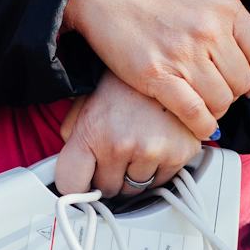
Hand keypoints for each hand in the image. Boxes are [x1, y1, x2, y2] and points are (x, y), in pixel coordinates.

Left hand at [54, 73, 201, 196]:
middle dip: (109, 175)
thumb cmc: (123, 82)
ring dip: (135, 172)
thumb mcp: (85, 105)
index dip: (76, 184)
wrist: (163, 60)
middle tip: (116, 150)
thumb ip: (73, 139)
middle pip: (107, 190)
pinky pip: (162, 180)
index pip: (70, 185)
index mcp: (92, 133)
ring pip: (136, 188)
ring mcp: (153, 151)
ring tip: (138, 141)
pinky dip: (158, 167)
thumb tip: (69, 172)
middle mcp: (122, 145)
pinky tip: (157, 141)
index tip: (82, 181)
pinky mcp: (180, 153)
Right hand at [63, 0, 249, 139]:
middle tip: (222, 91)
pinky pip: (193, 114)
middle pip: (242, 82)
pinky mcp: (155, 77)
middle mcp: (209, 32)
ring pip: (221, 101)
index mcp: (225, 6)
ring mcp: (182, 56)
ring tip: (208, 104)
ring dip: (218, 108)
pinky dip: (202, 125)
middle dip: (236, 92)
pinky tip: (201, 125)